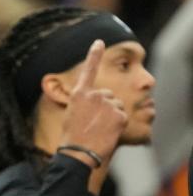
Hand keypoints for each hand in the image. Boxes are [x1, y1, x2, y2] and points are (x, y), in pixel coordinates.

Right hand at [59, 39, 126, 165]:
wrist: (79, 153)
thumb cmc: (72, 138)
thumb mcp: (72, 115)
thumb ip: (85, 103)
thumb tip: (99, 99)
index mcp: (79, 95)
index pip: (88, 70)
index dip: (93, 55)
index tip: (99, 42)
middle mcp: (95, 95)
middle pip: (108, 95)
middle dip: (105, 107)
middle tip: (94, 124)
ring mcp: (108, 104)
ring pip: (117, 105)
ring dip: (111, 116)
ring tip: (99, 129)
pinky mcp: (119, 114)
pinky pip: (122, 116)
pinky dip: (117, 125)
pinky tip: (107, 133)